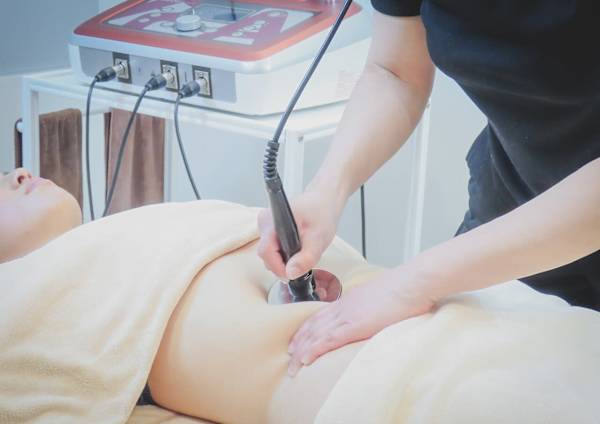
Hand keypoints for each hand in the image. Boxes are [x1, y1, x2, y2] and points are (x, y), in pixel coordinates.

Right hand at [257, 187, 344, 279]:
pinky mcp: (268, 228)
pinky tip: (295, 247)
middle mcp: (265, 221)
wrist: (323, 201)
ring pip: (268, 253)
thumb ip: (305, 258)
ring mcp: (265, 224)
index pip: (266, 252)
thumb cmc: (321, 213)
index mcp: (274, 220)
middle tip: (302, 260)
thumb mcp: (318, 238)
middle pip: (266, 254)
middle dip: (283, 264)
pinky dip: (283, 252)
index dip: (279, 267)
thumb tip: (291, 273)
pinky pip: (271, 248)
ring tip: (301, 251)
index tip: (293, 273)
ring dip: (284, 259)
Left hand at [287, 267, 435, 375]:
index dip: (307, 328)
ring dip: (301, 351)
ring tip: (292, 366)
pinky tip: (304, 360)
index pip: (321, 315)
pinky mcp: (355, 325)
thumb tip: (374, 314)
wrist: (414, 282)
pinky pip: (328, 340)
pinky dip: (313, 350)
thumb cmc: (405, 289)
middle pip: (313, 325)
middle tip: (289, 355)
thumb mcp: (383, 297)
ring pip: (316, 334)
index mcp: (350, 299)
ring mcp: (348, 315)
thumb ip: (372, 306)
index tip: (299, 339)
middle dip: (299, 341)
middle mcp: (344, 306)